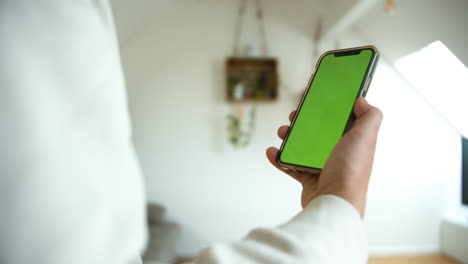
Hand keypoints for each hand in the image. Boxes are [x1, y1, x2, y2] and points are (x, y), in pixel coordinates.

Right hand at [266, 97, 382, 216]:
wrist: (334, 203)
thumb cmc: (350, 171)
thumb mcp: (365, 137)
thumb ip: (370, 116)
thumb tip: (362, 101)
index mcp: (353, 143)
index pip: (342, 120)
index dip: (330, 109)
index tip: (317, 99)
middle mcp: (340, 154)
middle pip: (319, 131)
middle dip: (305, 121)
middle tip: (295, 115)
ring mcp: (323, 166)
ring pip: (303, 147)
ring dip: (289, 137)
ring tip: (282, 132)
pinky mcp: (309, 179)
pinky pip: (291, 165)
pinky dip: (279, 158)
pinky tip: (272, 151)